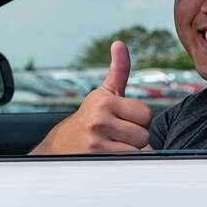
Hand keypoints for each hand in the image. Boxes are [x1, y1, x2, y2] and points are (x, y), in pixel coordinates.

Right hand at [29, 41, 152, 153]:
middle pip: (144, 134)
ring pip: (138, 150)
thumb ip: (118, 70)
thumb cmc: (88, 119)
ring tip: (112, 146)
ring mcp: (96, 141)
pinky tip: (109, 156)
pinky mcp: (97, 159)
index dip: (138, 121)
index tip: (122, 122)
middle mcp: (99, 119)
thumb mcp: (103, 95)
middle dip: (134, 138)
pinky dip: (123, 162)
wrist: (60, 147)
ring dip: (129, 151)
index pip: (146, 114)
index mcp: (104, 101)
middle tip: (116, 136)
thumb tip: (120, 44)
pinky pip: (128, 161)